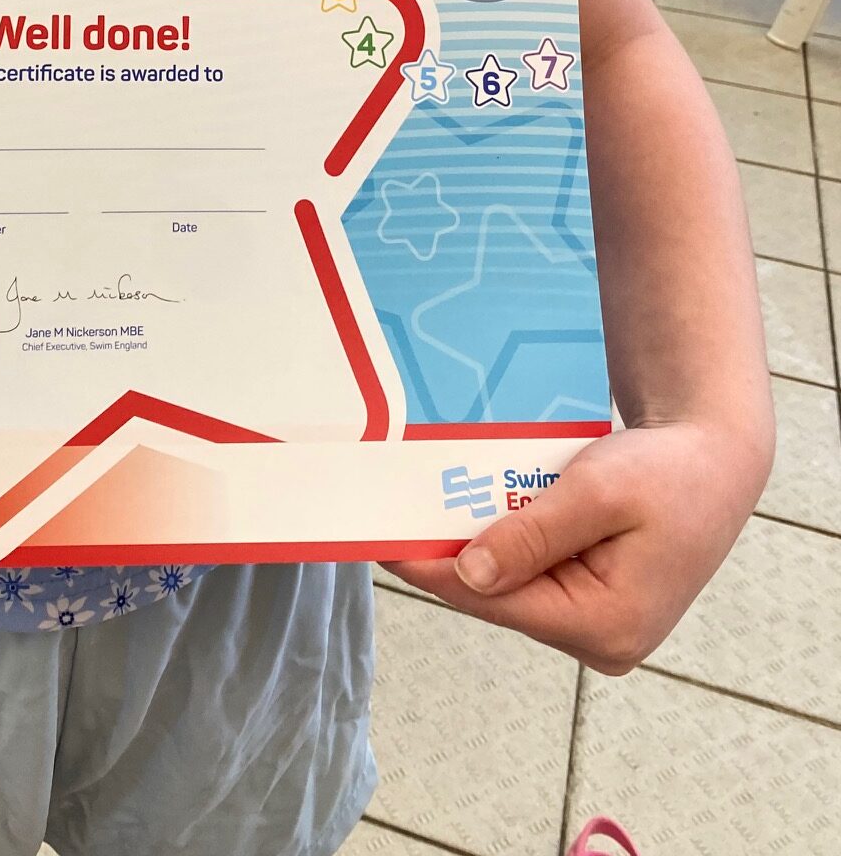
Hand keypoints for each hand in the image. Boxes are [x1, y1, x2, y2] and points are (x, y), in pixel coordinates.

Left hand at [383, 421, 767, 674]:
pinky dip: (508, 540)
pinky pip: (534, 573)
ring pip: (514, 584)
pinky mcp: (594, 601)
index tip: (383, 547)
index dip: (435, 573)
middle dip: (453, 555)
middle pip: (502, 596)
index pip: (496, 603)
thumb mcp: (598, 492)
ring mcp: (598, 625)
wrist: (714, 459)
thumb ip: (532, 535)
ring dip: (480, 544)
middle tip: (395, 515)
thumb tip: (468, 575)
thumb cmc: (667, 472)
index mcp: (606, 624)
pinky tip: (479, 509)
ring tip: (429, 505)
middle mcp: (601, 639)